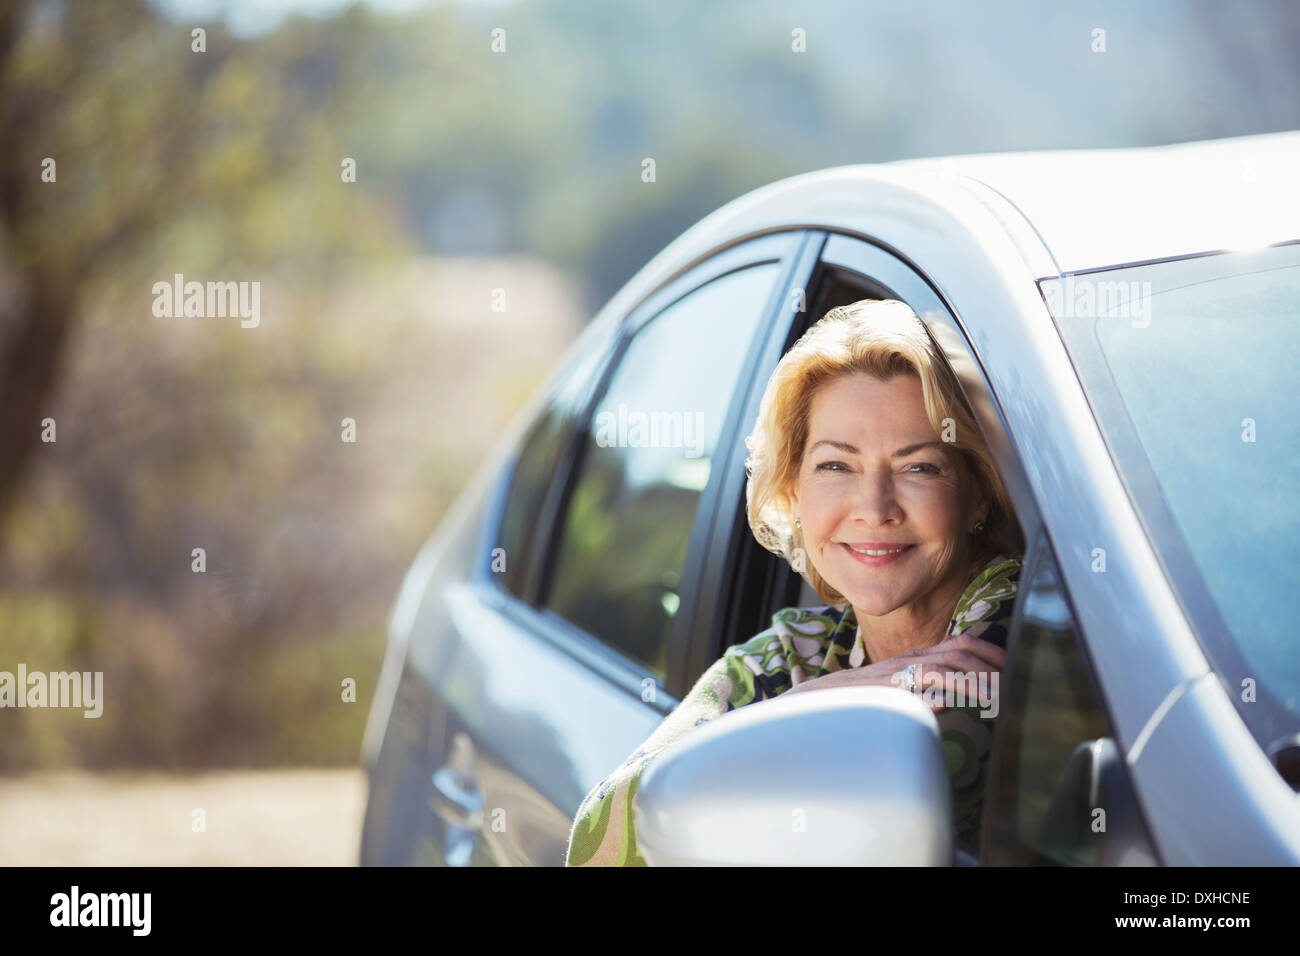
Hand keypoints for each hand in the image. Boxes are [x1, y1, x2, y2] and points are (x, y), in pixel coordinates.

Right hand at [780, 631, 1004, 712]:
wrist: (808, 704)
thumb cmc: (852, 704)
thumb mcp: (893, 692)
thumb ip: (918, 691)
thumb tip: (947, 701)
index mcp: (913, 658)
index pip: (960, 642)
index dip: (991, 652)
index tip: (1012, 669)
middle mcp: (907, 660)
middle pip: (960, 648)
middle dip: (993, 664)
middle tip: (1014, 683)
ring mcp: (895, 674)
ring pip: (943, 665)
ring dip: (974, 680)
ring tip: (995, 697)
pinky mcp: (881, 690)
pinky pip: (913, 684)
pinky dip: (936, 691)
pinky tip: (950, 702)